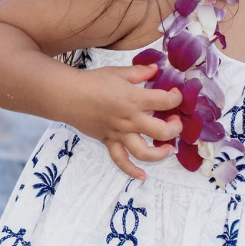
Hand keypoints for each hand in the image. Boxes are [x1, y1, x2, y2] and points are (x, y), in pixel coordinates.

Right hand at [70, 63, 182, 179]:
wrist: (68, 95)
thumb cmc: (92, 82)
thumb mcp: (119, 72)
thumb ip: (140, 72)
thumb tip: (155, 70)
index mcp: (134, 99)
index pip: (165, 102)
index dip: (176, 98)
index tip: (176, 95)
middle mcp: (129, 119)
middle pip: (161, 131)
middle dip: (174, 128)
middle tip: (175, 122)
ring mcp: (119, 133)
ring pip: (144, 152)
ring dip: (160, 154)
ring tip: (167, 149)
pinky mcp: (109, 141)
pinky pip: (121, 161)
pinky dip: (131, 171)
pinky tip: (142, 176)